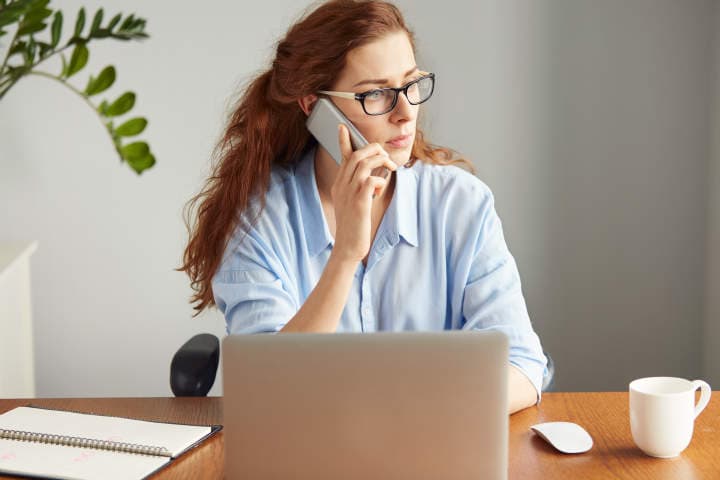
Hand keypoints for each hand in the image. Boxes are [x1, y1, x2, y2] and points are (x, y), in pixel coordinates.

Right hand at [330, 124, 396, 262]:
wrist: (348, 247)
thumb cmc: (353, 226)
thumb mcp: (351, 203)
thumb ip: (359, 188)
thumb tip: (374, 179)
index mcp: (340, 184)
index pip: (342, 157)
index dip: (343, 140)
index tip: (342, 127)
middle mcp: (342, 185)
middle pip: (357, 155)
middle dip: (375, 150)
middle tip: (386, 157)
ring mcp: (350, 192)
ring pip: (364, 163)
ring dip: (381, 161)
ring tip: (390, 169)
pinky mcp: (360, 201)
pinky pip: (372, 180)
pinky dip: (380, 181)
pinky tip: (380, 191)